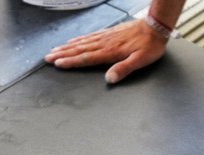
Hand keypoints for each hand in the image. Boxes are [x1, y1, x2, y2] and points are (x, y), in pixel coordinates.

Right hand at [45, 20, 167, 83]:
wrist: (155, 27)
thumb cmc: (150, 45)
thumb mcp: (140, 61)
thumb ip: (124, 69)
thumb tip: (109, 79)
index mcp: (110, 52)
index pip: (86, 58)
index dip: (71, 62)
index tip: (58, 63)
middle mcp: (105, 43)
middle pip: (79, 50)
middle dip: (63, 54)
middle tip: (48, 57)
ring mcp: (106, 37)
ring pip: (82, 42)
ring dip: (67, 47)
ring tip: (55, 49)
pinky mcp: (109, 32)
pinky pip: (90, 36)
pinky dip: (79, 39)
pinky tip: (73, 40)